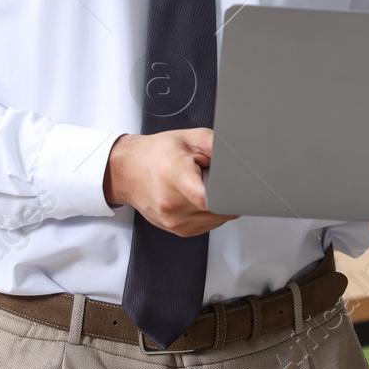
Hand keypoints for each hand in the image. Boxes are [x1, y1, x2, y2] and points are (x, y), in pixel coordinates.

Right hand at [104, 129, 238, 236]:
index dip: (228, 193)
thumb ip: (218, 146)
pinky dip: (211, 211)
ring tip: (200, 185)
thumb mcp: (190, 138)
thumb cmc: (155, 154)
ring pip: (219, 219)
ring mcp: (175, 222)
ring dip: (219, 203)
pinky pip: (209, 224)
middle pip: (220, 208)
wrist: (127, 171)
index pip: (208, 198)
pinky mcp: (179, 231)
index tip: (235, 185)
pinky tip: (197, 196)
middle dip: (225, 192)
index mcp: (175, 176)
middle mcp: (172, 204)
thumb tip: (241, 159)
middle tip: (211, 176)